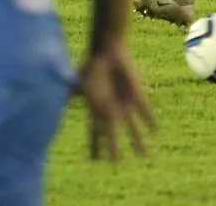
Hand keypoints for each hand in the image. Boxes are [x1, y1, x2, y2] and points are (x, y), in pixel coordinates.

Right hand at [78, 43, 156, 160]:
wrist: (107, 52)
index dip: (95, 146)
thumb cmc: (91, 66)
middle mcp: (112, 110)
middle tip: (116, 163)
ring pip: (132, 127)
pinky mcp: (135, 94)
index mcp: (97, 110)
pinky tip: (156, 131)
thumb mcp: (79, 82)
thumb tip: (58, 97)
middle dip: (114, 148)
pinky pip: (145, 109)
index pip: (95, 133)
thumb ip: (70, 93)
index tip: (95, 161)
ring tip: (144, 154)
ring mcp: (124, 103)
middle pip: (113, 134)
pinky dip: (150, 120)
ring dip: (138, 140)